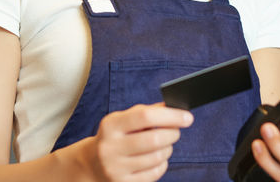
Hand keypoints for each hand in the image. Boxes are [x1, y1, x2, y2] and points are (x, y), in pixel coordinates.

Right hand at [75, 103, 193, 181]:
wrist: (92, 164)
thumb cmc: (116, 136)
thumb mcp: (124, 119)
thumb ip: (147, 111)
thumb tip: (175, 107)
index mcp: (111, 125)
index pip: (145, 116)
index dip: (171, 116)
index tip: (188, 117)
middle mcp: (110, 147)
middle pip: (154, 139)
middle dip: (172, 134)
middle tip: (176, 132)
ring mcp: (115, 168)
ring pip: (157, 157)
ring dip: (168, 149)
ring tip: (165, 144)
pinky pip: (155, 173)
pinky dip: (162, 164)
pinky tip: (158, 158)